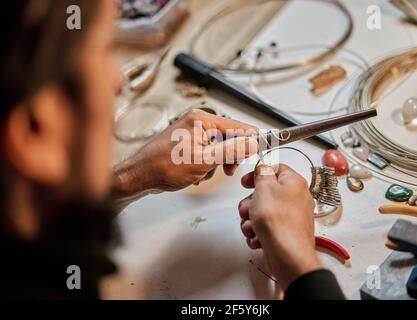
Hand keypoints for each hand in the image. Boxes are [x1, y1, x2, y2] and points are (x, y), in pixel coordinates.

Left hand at [113, 108, 257, 205]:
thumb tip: (253, 142)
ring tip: (204, 172)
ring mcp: (191, 131)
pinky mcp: (187, 141)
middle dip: (230, 156)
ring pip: (219, 146)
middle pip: (229, 136)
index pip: (238, 126)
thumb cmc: (164, 167)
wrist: (139, 176)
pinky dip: (206, 163)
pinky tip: (196, 172)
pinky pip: (207, 151)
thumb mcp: (204, 160)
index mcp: (202, 119)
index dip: (252, 139)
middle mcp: (197, 121)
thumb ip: (232, 150)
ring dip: (216, 163)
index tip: (266, 148)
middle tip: (227, 170)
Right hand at [239, 164, 320, 289]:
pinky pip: (266, 228)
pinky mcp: (285, 233)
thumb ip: (262, 174)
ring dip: (251, 220)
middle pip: (266, 194)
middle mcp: (296, 199)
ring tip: (252, 227)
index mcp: (294, 183)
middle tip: (247, 209)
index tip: (246, 181)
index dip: (258, 173)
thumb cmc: (279, 223)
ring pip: (263, 213)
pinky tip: (258, 237)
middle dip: (250, 203)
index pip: (276, 168)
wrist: (288, 255)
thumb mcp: (264, 188)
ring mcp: (291, 217)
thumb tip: (263, 169)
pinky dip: (258, 233)